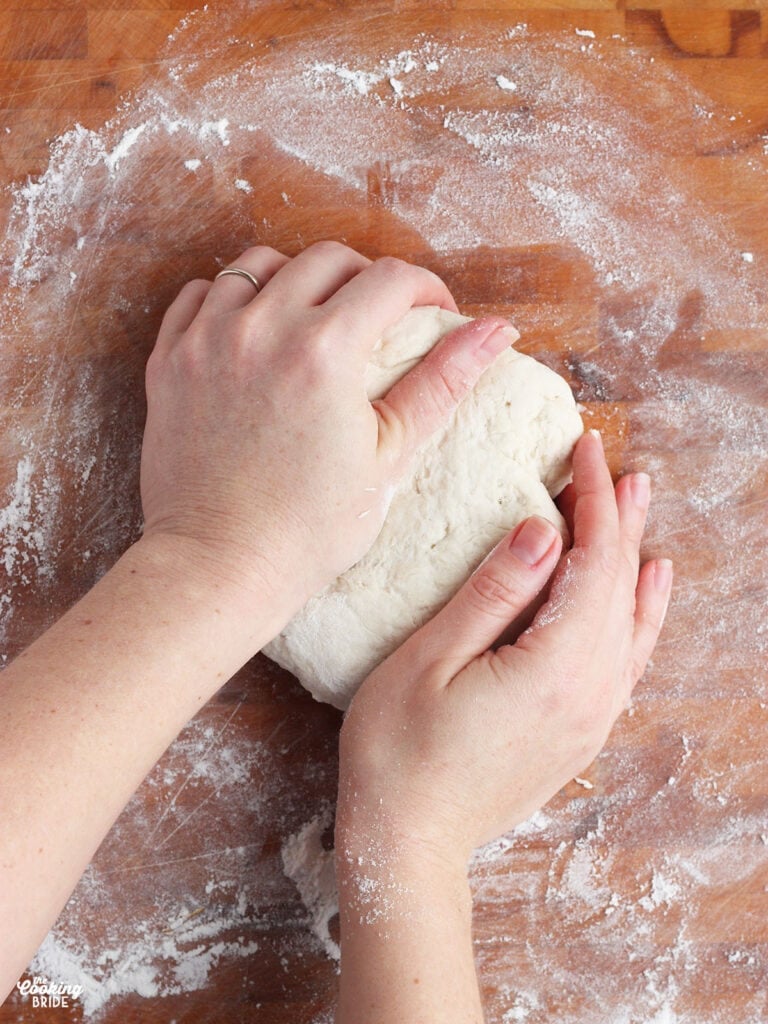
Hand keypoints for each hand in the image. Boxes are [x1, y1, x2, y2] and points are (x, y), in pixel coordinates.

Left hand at [140, 241, 514, 621]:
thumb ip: (441, 382)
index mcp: (324, 351)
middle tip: (381, 319)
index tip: (433, 313)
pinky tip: (255, 330)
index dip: (426, 290)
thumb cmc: (310, 528)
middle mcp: (261, 329)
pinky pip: (202, 294)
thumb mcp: (390, 456)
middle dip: (368, 278)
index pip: (390, 280)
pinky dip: (234, 297)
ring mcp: (207, 339)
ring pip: (260, 264)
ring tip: (317, 319)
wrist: (220, 565)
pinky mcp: (170, 359)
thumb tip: (496, 331)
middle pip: (328, 259)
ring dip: (299, 278)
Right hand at [336, 430, 672, 866]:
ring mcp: (591, 717)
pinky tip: (648, 590)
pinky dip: (642, 616)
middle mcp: (589, 692)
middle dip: (618, 519)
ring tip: (638, 507)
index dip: (590, 500)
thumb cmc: (398, 752)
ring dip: (633, 558)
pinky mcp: (580, 732)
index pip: (592, 561)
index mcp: (554, 667)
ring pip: (631, 620)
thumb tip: (542, 531)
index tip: (581, 450)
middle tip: (617, 467)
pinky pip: (628, 659)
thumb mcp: (430, 660)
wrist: (409, 846)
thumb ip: (493, 593)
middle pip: (618, 586)